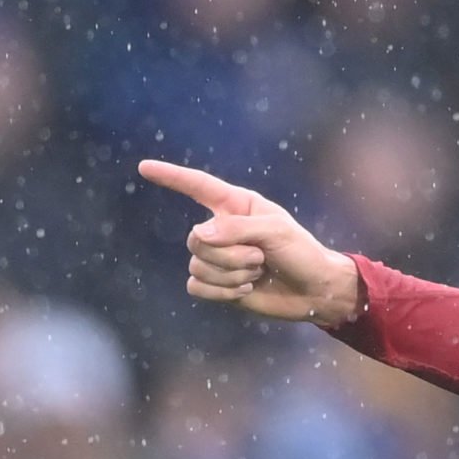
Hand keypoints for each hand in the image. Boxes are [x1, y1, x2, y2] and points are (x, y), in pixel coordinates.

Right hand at [137, 159, 363, 327]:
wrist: (314, 291)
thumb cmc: (301, 253)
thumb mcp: (276, 232)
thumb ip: (237, 229)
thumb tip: (199, 236)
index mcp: (236, 206)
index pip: (198, 186)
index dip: (171, 176)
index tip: (145, 167)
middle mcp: (221, 229)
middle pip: (195, 239)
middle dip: (230, 255)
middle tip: (261, 259)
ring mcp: (217, 258)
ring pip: (197, 264)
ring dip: (232, 274)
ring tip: (258, 273)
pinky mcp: (216, 285)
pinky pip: (196, 286)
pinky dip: (221, 292)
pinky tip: (245, 290)